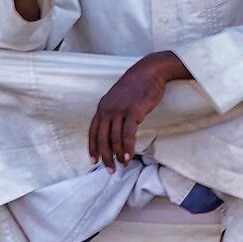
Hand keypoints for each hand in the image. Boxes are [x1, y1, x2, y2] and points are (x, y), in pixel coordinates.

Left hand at [89, 52, 181, 167]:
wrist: (149, 71)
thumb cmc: (136, 85)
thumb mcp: (118, 97)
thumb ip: (113, 112)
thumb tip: (113, 130)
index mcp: (102, 107)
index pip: (92, 132)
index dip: (92, 148)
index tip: (94, 162)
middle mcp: (107, 110)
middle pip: (102, 139)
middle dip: (105, 157)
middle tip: (110, 170)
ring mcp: (120, 111)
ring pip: (115, 139)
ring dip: (118, 155)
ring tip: (123, 165)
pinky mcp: (133, 112)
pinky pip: (128, 134)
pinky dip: (127, 147)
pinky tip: (129, 155)